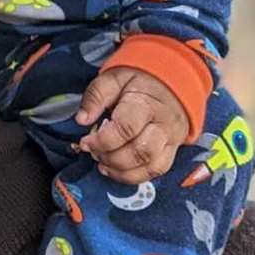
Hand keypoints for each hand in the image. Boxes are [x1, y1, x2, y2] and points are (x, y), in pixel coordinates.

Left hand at [74, 66, 188, 182]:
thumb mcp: (113, 79)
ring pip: (150, 166)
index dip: (102, 140)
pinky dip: (134, 176)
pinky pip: (156, 171)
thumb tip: (81, 120)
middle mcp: (163, 125)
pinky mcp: (172, 150)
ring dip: (121, 170)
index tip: (85, 142)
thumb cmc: (138, 81)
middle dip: (110, 157)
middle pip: (139, 152)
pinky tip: (116, 170)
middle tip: (93, 152)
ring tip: (102, 162)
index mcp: (147, 104)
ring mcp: (171, 140)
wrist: (171, 83)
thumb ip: (95, 97)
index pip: (126, 129)